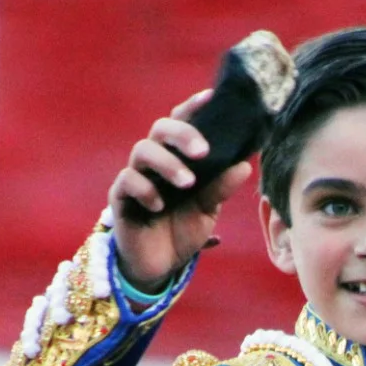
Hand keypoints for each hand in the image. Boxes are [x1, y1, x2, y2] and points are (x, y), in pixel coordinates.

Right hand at [108, 89, 255, 290]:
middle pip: (160, 129)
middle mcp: (155, 161)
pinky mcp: (120, 198)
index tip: (211, 97)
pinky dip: (146, 190)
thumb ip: (221, 188)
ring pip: (143, 150)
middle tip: (203, 151)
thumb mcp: (207, 211)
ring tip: (188, 183)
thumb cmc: (182, 231)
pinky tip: (159, 206)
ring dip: (168, 164)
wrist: (159, 268)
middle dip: (182, 134)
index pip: (182, 123)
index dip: (193, 107)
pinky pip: (128, 181)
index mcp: (177, 158)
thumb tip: (244, 165)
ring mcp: (135, 177)